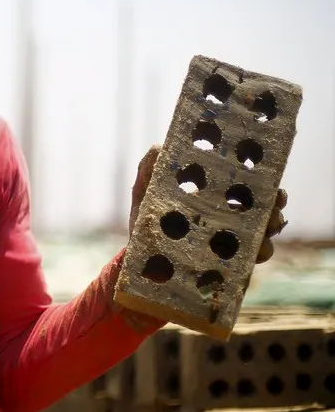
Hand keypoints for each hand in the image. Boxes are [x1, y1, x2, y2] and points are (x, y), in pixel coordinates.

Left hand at [115, 145, 288, 331]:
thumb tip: (160, 147)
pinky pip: (249, 262)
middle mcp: (228, 218)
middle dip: (274, 209)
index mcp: (215, 195)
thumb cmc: (145, 218)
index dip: (266, 187)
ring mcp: (229, 242)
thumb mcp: (145, 189)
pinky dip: (256, 256)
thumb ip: (151, 166)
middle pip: (264, 210)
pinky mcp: (225, 264)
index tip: (274, 189)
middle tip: (273, 210)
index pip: (248, 187)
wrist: (138, 260)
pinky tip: (253, 254)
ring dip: (268, 235)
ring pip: (262, 237)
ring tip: (264, 236)